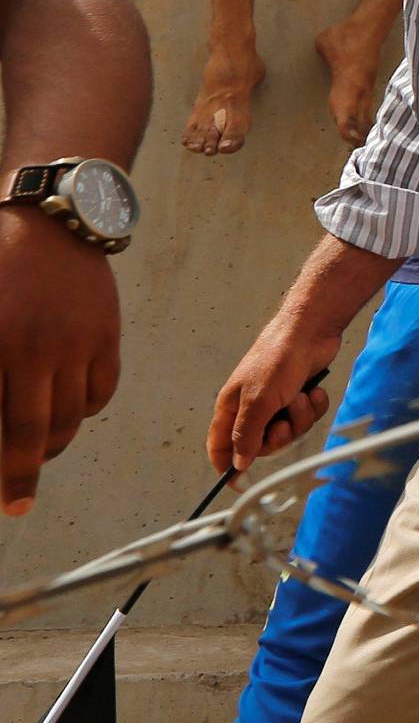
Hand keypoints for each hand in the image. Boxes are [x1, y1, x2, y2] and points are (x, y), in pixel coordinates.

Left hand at [0, 213, 120, 513]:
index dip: (6, 469)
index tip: (7, 503)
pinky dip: (83, 410)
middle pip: (38, 432)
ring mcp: (77, 343)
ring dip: (53, 443)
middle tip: (18, 498)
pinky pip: (100, 392)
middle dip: (25, 473)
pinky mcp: (105, 335)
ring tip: (39, 450)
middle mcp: (38, 350)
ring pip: (71, 417)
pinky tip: (67, 408)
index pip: (6, 426)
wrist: (48, 219)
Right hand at [208, 317, 335, 472]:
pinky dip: (313, 407)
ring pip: (289, 431)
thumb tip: (238, 463)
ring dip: (300, 417)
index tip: (237, 484)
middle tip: (284, 421)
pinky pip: (307, 418)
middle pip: (261, 444)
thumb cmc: (277, 359)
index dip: (226, 464)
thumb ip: (246, 434)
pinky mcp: (299, 395)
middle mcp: (252, 406)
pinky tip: (314, 390)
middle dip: (279, 437)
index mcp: (232, 407)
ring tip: (301, 397)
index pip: (220, 444)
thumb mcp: (258, 401)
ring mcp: (277, 401)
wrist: (311, 332)